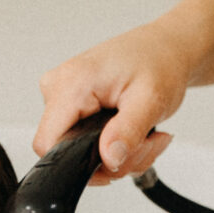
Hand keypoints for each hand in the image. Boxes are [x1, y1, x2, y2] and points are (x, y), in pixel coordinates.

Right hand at [33, 22, 193, 183]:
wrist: (165, 47)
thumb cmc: (159, 62)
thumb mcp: (151, 100)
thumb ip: (128, 131)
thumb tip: (108, 159)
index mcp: (72, 83)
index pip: (48, 144)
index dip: (79, 164)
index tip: (116, 160)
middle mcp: (59, 86)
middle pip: (66, 150)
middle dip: (112, 159)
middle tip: (145, 143)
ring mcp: (63, 94)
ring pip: (76, 149)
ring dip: (118, 152)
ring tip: (144, 134)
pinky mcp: (72, 102)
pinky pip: (82, 139)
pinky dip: (112, 143)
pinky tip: (133, 131)